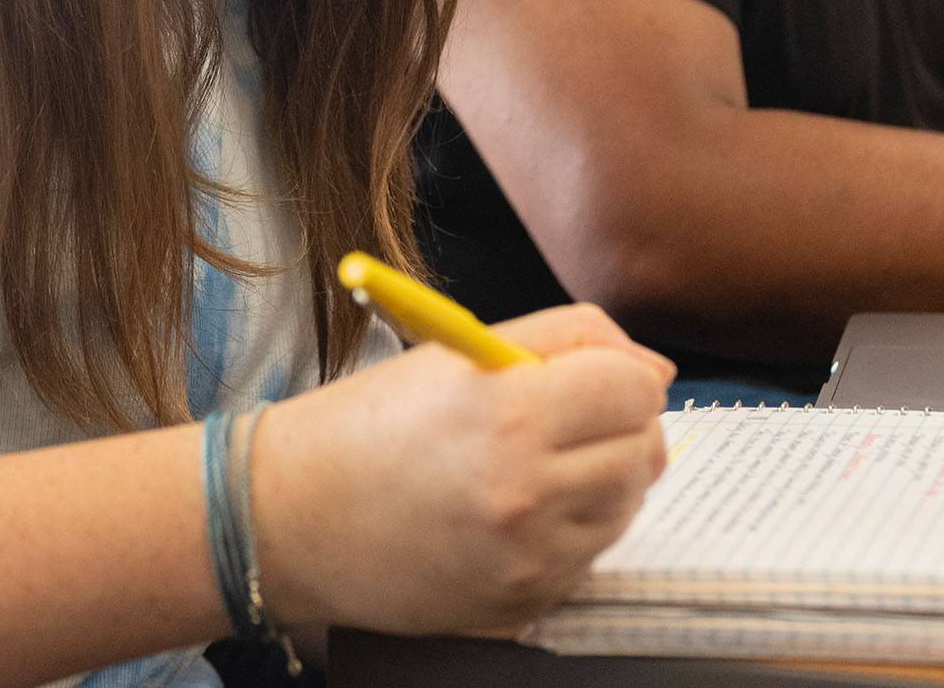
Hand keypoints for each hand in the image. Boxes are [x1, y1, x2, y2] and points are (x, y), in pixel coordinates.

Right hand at [249, 303, 675, 636]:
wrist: (289, 519)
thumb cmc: (369, 426)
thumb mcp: (459, 351)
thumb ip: (567, 339)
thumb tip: (653, 368)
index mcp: (510, 414)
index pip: (636, 387)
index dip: (626, 374)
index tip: (599, 378)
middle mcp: (526, 493)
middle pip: (645, 448)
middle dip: (622, 426)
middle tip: (573, 419)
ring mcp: (527, 560)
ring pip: (626, 504)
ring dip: (602, 478)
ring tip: (536, 464)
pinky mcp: (521, 604)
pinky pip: (591, 556)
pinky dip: (572, 529)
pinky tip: (516, 512)